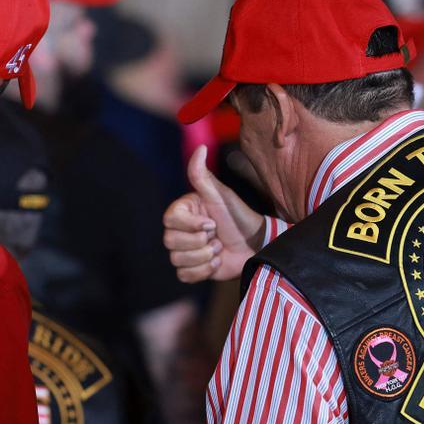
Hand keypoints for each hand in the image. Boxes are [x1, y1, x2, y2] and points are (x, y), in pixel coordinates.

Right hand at [163, 146, 263, 282]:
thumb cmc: (238, 216)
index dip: (191, 225)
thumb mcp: (220, 195)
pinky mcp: (191, 269)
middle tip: (218, 236)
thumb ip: (202, 174)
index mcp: (182, 211)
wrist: (255, 244)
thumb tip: (200, 147)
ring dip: (206, 257)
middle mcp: (179, 230)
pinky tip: (217, 262)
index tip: (212, 223)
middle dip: (201, 242)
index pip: (169, 220)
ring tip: (220, 248)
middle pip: (171, 242)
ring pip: (178, 260)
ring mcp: (184, 251)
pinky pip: (184, 276)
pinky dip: (204, 271)